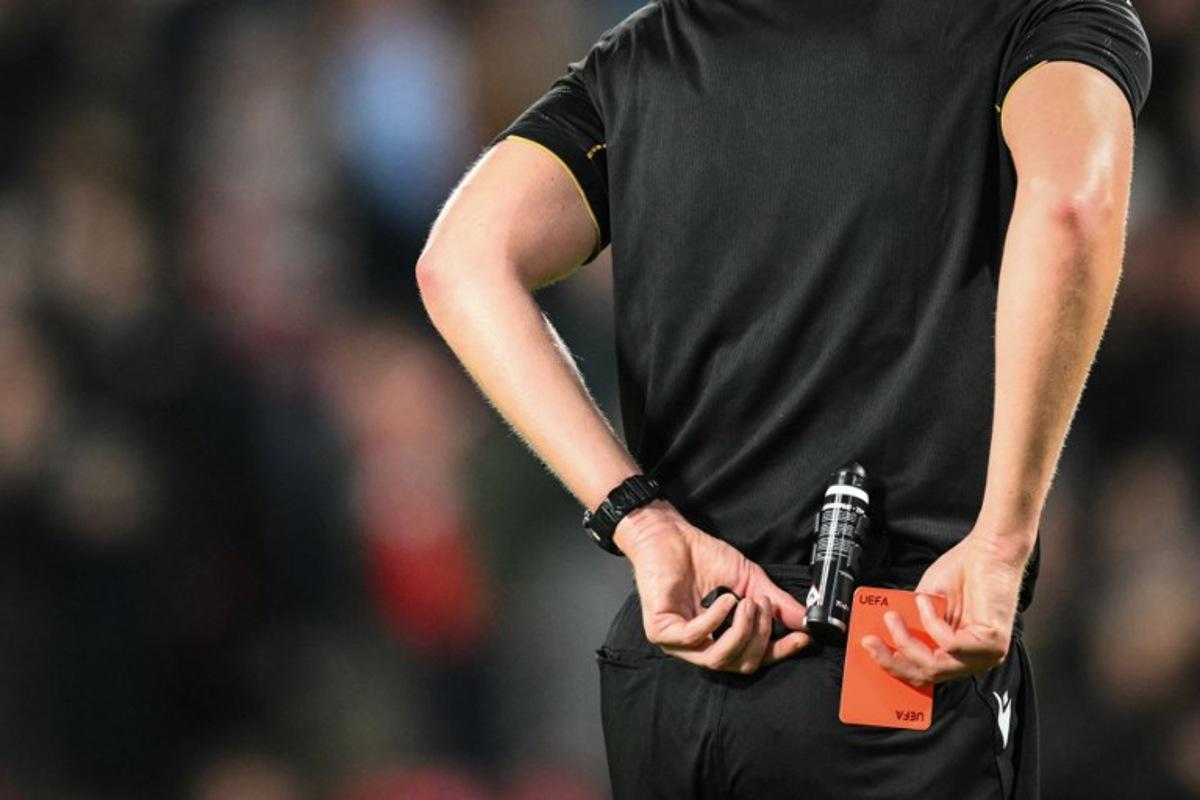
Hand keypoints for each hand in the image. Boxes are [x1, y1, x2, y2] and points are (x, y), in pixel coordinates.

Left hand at [614, 501, 812, 673]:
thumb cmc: (704, 557)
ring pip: (718, 659)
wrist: (672, 535)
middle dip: (759, 636)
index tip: (802, 638)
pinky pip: (695, 638)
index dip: (780, 652)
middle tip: (763, 605)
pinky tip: (725, 600)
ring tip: (747, 602)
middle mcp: (701, 647)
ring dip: (740, 631)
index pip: (754, 659)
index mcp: (722, 638)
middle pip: (741, 664)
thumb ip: (776, 603)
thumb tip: (806, 621)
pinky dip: (715, 619)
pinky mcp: (661, 632)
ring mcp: (679, 644)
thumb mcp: (749, 580)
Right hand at [862, 528, 1032, 685]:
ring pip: (936, 665)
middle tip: (871, 642)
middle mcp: (974, 658)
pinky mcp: (992, 644)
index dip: (896, 667)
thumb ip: (912, 622)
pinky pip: (950, 644)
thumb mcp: (926, 602)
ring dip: (907, 640)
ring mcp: (985, 655)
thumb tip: (884, 633)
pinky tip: (925, 602)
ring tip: (893, 617)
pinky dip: (931, 622)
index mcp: (960, 652)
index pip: (926, 673)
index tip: (872, 651)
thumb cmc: (963, 571)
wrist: (990, 549)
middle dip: (893, 660)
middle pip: (928, 675)